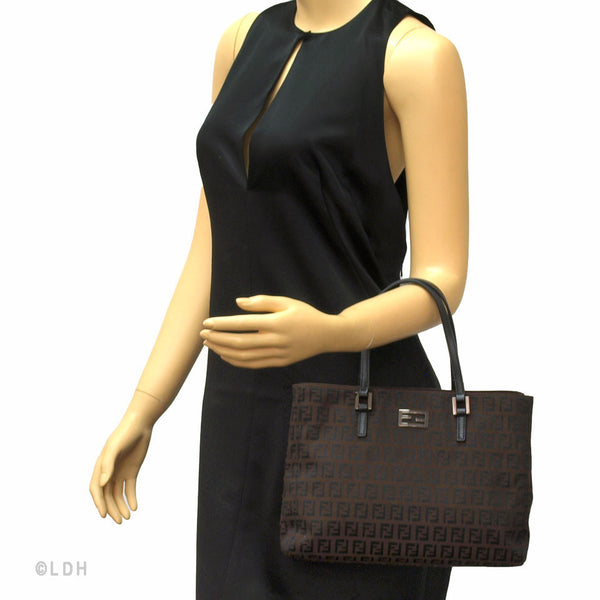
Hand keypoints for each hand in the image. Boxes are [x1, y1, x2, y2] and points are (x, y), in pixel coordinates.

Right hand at [89, 417, 152, 523]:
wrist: (140, 424)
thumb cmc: (124, 434)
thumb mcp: (114, 448)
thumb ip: (107, 464)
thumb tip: (102, 483)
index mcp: (100, 466)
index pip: (96, 489)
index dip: (99, 502)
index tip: (103, 515)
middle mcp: (108, 471)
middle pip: (107, 495)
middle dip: (112, 509)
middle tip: (120, 521)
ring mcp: (120, 471)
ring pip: (118, 494)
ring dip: (121, 506)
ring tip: (127, 517)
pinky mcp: (131, 471)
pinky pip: (129, 488)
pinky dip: (131, 498)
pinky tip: (134, 507)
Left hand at [200, 295, 339, 367]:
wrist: (326, 335)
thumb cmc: (305, 314)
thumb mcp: (287, 301)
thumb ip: (262, 301)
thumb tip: (238, 303)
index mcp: (277, 323)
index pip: (242, 324)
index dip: (222, 324)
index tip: (207, 322)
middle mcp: (276, 341)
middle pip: (239, 343)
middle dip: (217, 339)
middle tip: (202, 334)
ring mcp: (278, 354)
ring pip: (244, 357)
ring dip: (223, 351)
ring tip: (210, 344)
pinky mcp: (279, 362)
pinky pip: (253, 365)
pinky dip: (236, 361)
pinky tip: (225, 355)